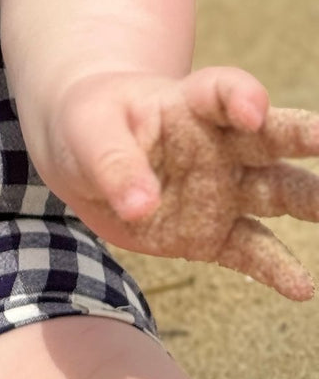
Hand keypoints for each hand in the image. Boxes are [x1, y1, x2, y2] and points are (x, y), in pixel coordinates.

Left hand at [43, 66, 318, 300]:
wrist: (83, 156)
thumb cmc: (89, 124)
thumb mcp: (88, 131)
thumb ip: (113, 162)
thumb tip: (139, 206)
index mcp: (187, 104)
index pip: (223, 91)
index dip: (241, 96)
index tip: (252, 109)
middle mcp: (218, 144)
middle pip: (270, 138)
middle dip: (304, 137)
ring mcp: (222, 190)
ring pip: (278, 192)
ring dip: (310, 201)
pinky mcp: (215, 234)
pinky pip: (252, 250)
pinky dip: (276, 268)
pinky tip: (300, 287)